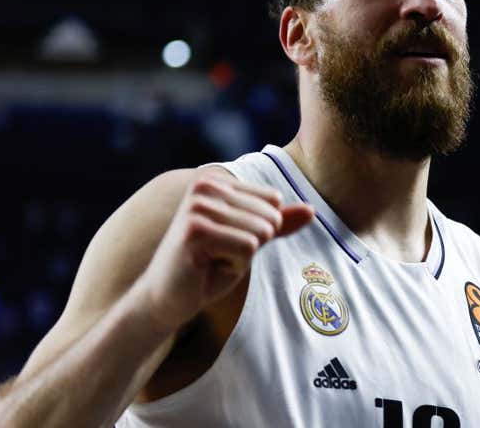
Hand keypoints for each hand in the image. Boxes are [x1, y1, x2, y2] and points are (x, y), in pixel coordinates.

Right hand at [134, 173, 315, 331]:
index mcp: (216, 180)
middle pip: (269, 216)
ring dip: (243, 256)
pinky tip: (207, 268)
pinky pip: (248, 248)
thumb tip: (312, 210)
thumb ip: (279, 223)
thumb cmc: (209, 267)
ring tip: (213, 260)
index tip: (227, 241)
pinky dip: (235, 265)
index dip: (260, 230)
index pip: (274, 201)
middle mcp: (205, 185)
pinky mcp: (194, 231)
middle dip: (252, 244)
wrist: (167, 298)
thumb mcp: (250, 239)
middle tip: (219, 254)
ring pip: (260, 233)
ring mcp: (197, 206)